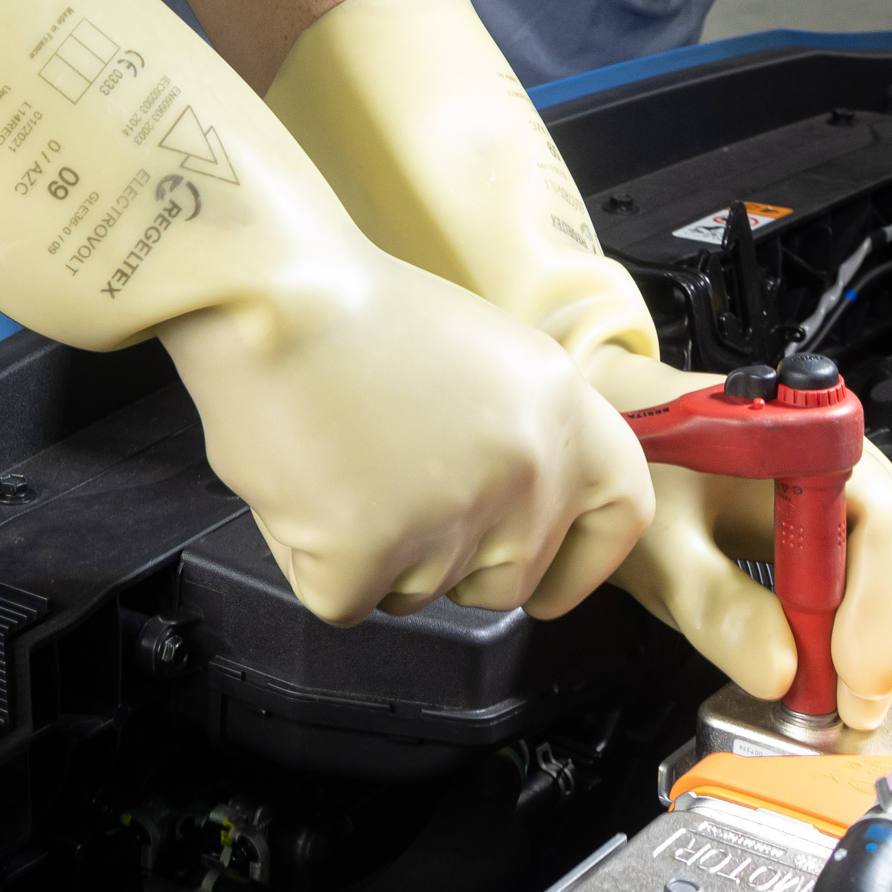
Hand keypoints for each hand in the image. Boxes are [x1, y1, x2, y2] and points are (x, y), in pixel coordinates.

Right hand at [164, 253, 657, 627]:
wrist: (273, 292)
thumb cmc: (353, 307)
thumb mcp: (485, 356)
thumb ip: (519, 434)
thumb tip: (508, 503)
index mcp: (560, 412)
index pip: (618, 516)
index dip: (583, 563)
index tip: (549, 583)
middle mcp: (523, 472)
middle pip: (507, 580)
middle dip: (451, 563)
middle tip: (396, 495)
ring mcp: (449, 522)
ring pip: (419, 593)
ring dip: (378, 555)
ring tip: (342, 464)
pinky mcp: (368, 555)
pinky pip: (346, 599)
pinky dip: (315, 559)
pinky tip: (305, 489)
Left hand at [585, 352, 891, 725]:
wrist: (616, 431)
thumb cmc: (636, 465)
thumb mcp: (659, 541)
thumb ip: (715, 603)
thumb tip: (781, 675)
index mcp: (809, 441)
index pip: (883, 526)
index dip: (878, 612)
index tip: (850, 682)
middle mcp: (845, 460)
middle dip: (882, 640)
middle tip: (843, 710)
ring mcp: (848, 490)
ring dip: (874, 641)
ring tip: (826, 693)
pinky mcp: (836, 522)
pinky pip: (872, 580)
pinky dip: (856, 629)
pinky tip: (820, 660)